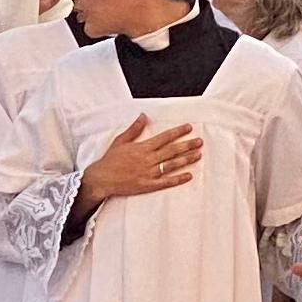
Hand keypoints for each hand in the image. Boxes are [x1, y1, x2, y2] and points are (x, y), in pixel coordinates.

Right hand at [77, 114, 197, 211]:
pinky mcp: (148, 185)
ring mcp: (149, 173)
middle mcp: (147, 159)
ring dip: (186, 159)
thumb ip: (134, 129)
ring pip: (172, 165)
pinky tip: (188, 175)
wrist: (101, 179)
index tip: (189, 128)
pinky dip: (178, 179)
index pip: (164, 137)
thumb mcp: (120, 141)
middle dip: (187, 145)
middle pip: (172, 150)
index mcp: (142, 147)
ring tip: (198, 155)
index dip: (178, 132)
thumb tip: (144, 116)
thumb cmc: (110, 160)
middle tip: (200, 142)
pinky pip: (166, 182)